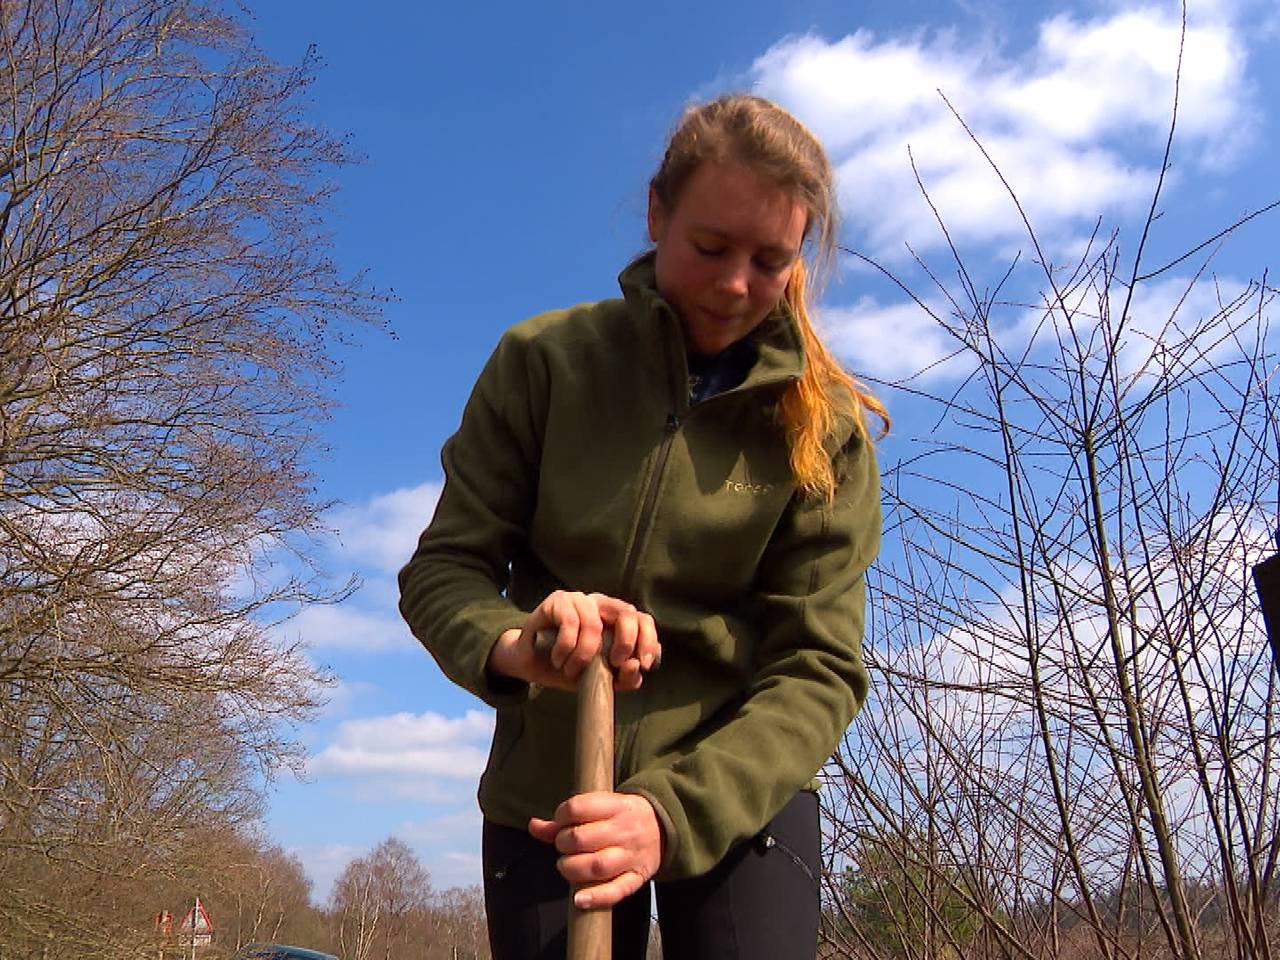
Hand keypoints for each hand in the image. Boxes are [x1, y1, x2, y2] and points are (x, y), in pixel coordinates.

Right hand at [488, 590, 660, 691]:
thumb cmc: (569, 667)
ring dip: (584, 655)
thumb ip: (623, 677)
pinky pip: (570, 623)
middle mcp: (602, 604)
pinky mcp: (557, 600)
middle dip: (625, 642)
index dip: (649, 641)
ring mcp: (579, 599)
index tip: (643, 665)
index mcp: (616, 619)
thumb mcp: (600, 678)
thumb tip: (635, 665)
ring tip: (572, 671)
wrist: (531, 663)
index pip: (643, 620)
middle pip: (627, 612)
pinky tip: (559, 660)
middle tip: (613, 664)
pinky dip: (566, 648)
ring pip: (594, 623)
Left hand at [529, 792, 663, 908]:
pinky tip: (579, 899)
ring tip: (567, 866)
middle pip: (583, 838)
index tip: (562, 822)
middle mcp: (624, 830)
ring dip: (572, 869)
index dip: (562, 816)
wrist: (664, 825)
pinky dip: (596, 897)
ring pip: (597, 866)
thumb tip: (534, 826)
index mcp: (616, 806)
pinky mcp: (637, 878)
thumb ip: (565, 818)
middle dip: (564, 844)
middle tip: (564, 846)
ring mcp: (631, 856)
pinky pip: (617, 891)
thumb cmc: (622, 816)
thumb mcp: (601, 806)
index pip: (579, 807)